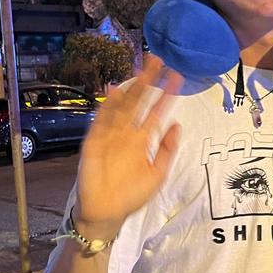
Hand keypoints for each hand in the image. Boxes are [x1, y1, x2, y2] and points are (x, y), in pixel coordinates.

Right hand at [74, 56, 182, 233]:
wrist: (107, 213)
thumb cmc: (132, 195)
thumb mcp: (158, 173)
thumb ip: (167, 150)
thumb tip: (177, 125)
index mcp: (143, 140)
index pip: (156, 111)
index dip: (167, 95)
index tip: (177, 77)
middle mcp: (128, 133)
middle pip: (139, 101)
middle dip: (149, 81)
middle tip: (159, 59)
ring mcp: (111, 135)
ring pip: (123, 105)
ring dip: (132, 87)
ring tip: (143, 68)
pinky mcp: (95, 141)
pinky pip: (102, 120)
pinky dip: (108, 106)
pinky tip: (116, 90)